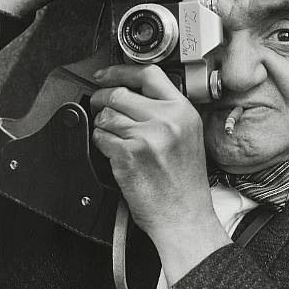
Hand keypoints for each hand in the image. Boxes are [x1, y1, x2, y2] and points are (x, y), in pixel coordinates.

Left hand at [90, 64, 230, 284]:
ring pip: (107, 115)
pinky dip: (101, 144)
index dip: (121, 71)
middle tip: (99, 105)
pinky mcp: (128, 154)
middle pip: (121, 93)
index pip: (149, 75)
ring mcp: (147, 136)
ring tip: (114, 138)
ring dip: (103, 126)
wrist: (184, 216)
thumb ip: (166, 112)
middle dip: (103, 98)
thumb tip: (133, 95)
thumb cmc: (185, 184)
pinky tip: (115, 154)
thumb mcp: (188, 137)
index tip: (106, 74)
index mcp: (184, 111)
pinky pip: (101, 137)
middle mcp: (167, 120)